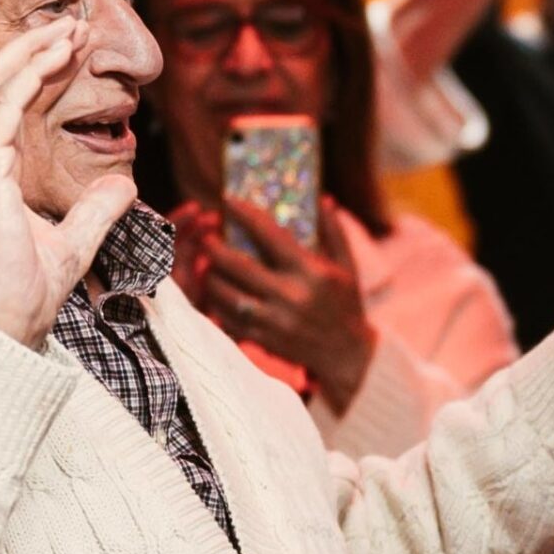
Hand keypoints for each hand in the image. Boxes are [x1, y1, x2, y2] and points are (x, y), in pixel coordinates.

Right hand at [0, 23, 137, 345]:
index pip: (9, 102)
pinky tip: (56, 58)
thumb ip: (96, 209)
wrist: (3, 320)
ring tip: (71, 30)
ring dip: (34, 52)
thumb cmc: (25, 288)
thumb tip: (125, 185)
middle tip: (76, 26)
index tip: (75, 49)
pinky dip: (29, 76)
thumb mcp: (74, 240)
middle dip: (35, 48)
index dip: (40, 70)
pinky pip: (2, 108)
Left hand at [184, 199, 376, 411]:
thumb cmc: (347, 304)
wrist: (346, 355)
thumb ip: (334, 231)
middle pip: (238, 265)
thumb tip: (323, 198)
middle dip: (215, 246)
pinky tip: (215, 291)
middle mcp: (290, 296)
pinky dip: (216, 303)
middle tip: (207, 236)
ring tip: (206, 264)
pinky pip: (228, 318)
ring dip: (210, 275)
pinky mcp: (263, 339)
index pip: (270, 235)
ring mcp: (274, 320)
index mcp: (311, 272)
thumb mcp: (347, 267)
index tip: (228, 200)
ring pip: (226, 293)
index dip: (245, 214)